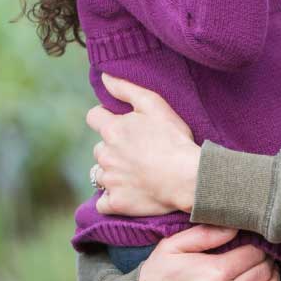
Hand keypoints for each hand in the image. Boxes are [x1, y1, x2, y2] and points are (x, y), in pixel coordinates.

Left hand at [89, 73, 200, 215]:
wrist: (188, 177)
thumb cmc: (174, 139)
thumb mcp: (155, 105)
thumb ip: (126, 89)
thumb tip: (104, 77)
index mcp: (113, 130)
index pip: (93, 117)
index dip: (105, 118)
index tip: (121, 124)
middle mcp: (105, 154)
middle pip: (100, 148)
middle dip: (113, 148)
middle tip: (137, 152)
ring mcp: (109, 180)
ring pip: (100, 174)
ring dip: (112, 173)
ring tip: (136, 173)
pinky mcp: (115, 203)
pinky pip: (103, 201)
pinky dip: (112, 198)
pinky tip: (128, 193)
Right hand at [131, 224, 280, 280]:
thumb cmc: (155, 279)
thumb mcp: (172, 247)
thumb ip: (205, 233)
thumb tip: (236, 224)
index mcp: (213, 272)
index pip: (254, 253)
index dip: (259, 244)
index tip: (257, 241)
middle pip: (263, 273)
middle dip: (267, 260)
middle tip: (264, 255)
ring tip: (269, 273)